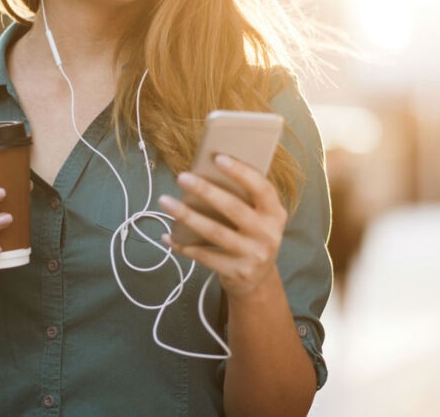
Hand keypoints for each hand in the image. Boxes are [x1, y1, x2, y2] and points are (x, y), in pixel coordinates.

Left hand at [159, 155, 287, 298]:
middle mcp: (268, 234)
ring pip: (214, 232)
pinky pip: (204, 256)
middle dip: (205, 191)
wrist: (258, 280)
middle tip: (182, 177)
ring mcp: (253, 255)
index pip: (261, 188)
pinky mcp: (237, 272)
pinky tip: (168, 236)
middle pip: (233, 208)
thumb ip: (242, 199)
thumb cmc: (251, 236)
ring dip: (186, 216)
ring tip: (164, 201)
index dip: (241, 172)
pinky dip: (183, 245)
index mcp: (274, 213)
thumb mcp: (258, 218)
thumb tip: (205, 172)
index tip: (218, 158)